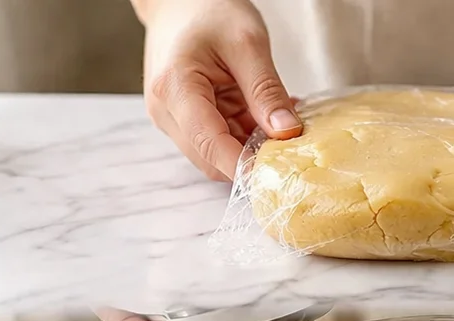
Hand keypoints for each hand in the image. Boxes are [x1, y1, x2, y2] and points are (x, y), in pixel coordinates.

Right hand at [135, 0, 301, 180]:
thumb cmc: (208, 8)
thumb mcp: (248, 42)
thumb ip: (266, 91)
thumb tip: (287, 133)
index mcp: (176, 89)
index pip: (211, 147)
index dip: (245, 166)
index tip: (279, 171)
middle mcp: (166, 111)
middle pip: (212, 160)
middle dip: (249, 157)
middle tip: (285, 142)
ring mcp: (171, 119)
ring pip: (216, 156)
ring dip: (247, 147)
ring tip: (271, 120)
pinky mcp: (182, 121)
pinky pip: (216, 142)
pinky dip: (242, 136)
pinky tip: (258, 116)